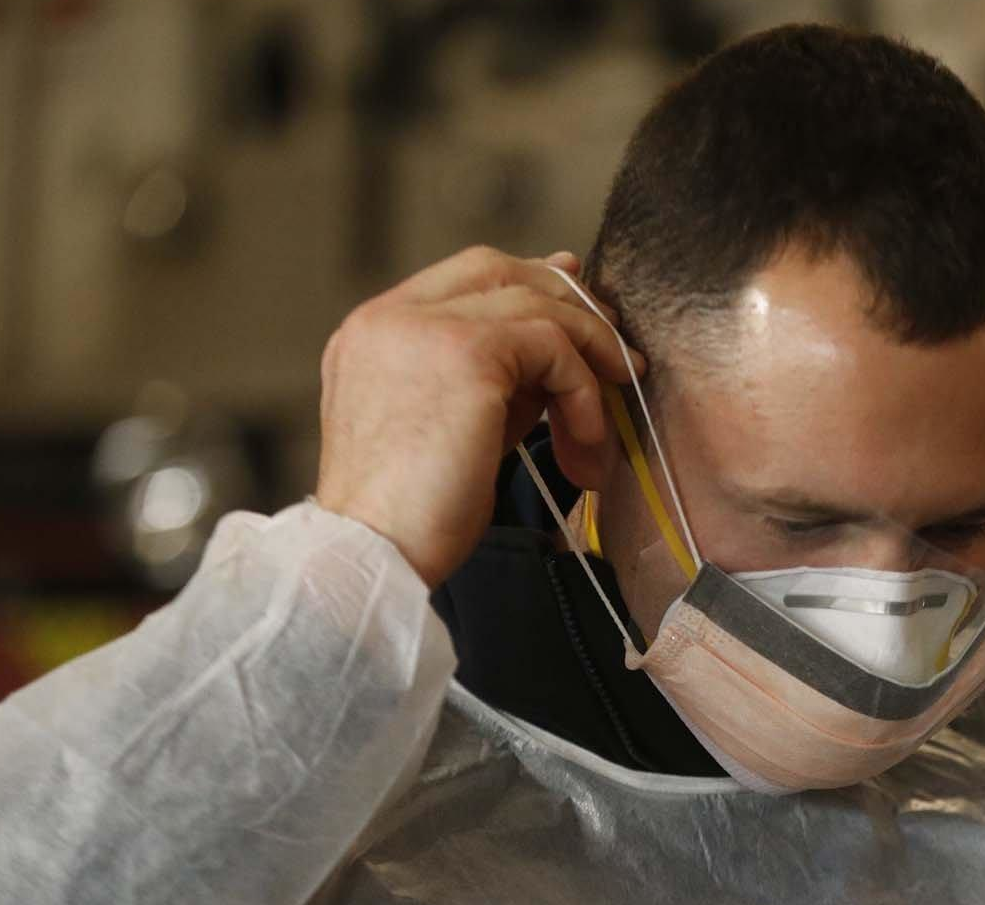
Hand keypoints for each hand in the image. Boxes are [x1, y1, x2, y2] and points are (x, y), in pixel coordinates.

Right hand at [315, 246, 640, 587]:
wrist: (372, 555)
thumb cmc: (410, 515)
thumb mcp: (454, 426)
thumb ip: (497, 377)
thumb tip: (558, 338)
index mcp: (374, 332)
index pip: (463, 277)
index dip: (528, 283)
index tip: (576, 308)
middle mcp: (391, 317)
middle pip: (499, 269)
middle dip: (567, 303)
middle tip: (613, 349)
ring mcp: (424, 327)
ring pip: (536, 305)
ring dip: (588, 358)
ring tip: (604, 420)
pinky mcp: (465, 352)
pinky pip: (553, 348)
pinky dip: (582, 392)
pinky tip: (585, 442)